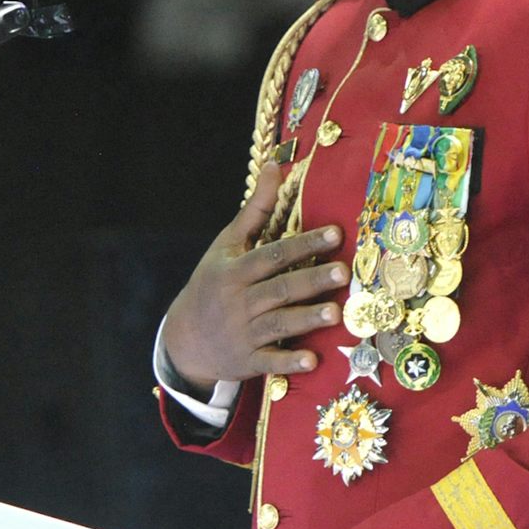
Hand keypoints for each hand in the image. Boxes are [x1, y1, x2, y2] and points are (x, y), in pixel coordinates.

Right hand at [159, 163, 345, 391]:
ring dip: (306, 320)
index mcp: (236, 271)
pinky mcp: (248, 360)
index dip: (304, 244)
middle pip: (280, 289)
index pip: (274, 254)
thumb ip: (255, 209)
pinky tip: (312, 360)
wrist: (184, 337)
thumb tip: (275, 165)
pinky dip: (289, 362)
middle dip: (311, 281)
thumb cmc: (213, 282)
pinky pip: (270, 362)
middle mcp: (240, 301)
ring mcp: (244, 333)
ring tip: (336, 313)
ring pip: (279, 325)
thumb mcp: (227, 245)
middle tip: (343, 273)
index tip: (336, 234)